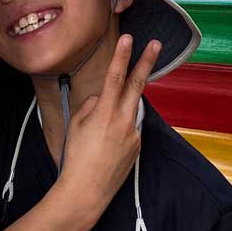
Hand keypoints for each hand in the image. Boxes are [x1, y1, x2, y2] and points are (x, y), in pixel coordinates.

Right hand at [54, 35, 160, 213]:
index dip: (121, 55)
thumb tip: (101, 98)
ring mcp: (133, 134)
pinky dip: (120, 129)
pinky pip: (129, 128)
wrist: (86, 192)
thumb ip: (90, 105)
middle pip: (137, 84)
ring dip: (122, 107)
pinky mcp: (137, 146)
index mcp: (105, 113)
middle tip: (156, 43)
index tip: (128, 38)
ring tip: (101, 133)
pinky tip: (106, 146)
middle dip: (146, 61)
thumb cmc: (75, 158)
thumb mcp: (76, 125)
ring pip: (130, 108)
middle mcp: (123, 120)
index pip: (114, 77)